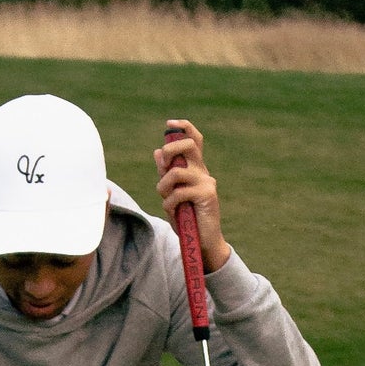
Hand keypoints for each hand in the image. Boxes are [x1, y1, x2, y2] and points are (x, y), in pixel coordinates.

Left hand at [153, 119, 231, 274]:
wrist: (202, 242)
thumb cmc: (187, 218)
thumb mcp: (172, 194)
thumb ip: (166, 174)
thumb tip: (157, 151)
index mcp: (196, 169)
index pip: (195, 140)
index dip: (184, 127)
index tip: (170, 123)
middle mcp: (203, 172)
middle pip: (189, 145)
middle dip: (169, 151)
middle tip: (163, 167)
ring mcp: (206, 182)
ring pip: (177, 172)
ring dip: (163, 186)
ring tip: (165, 198)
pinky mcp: (207, 195)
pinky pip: (179, 192)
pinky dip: (169, 202)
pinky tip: (172, 211)